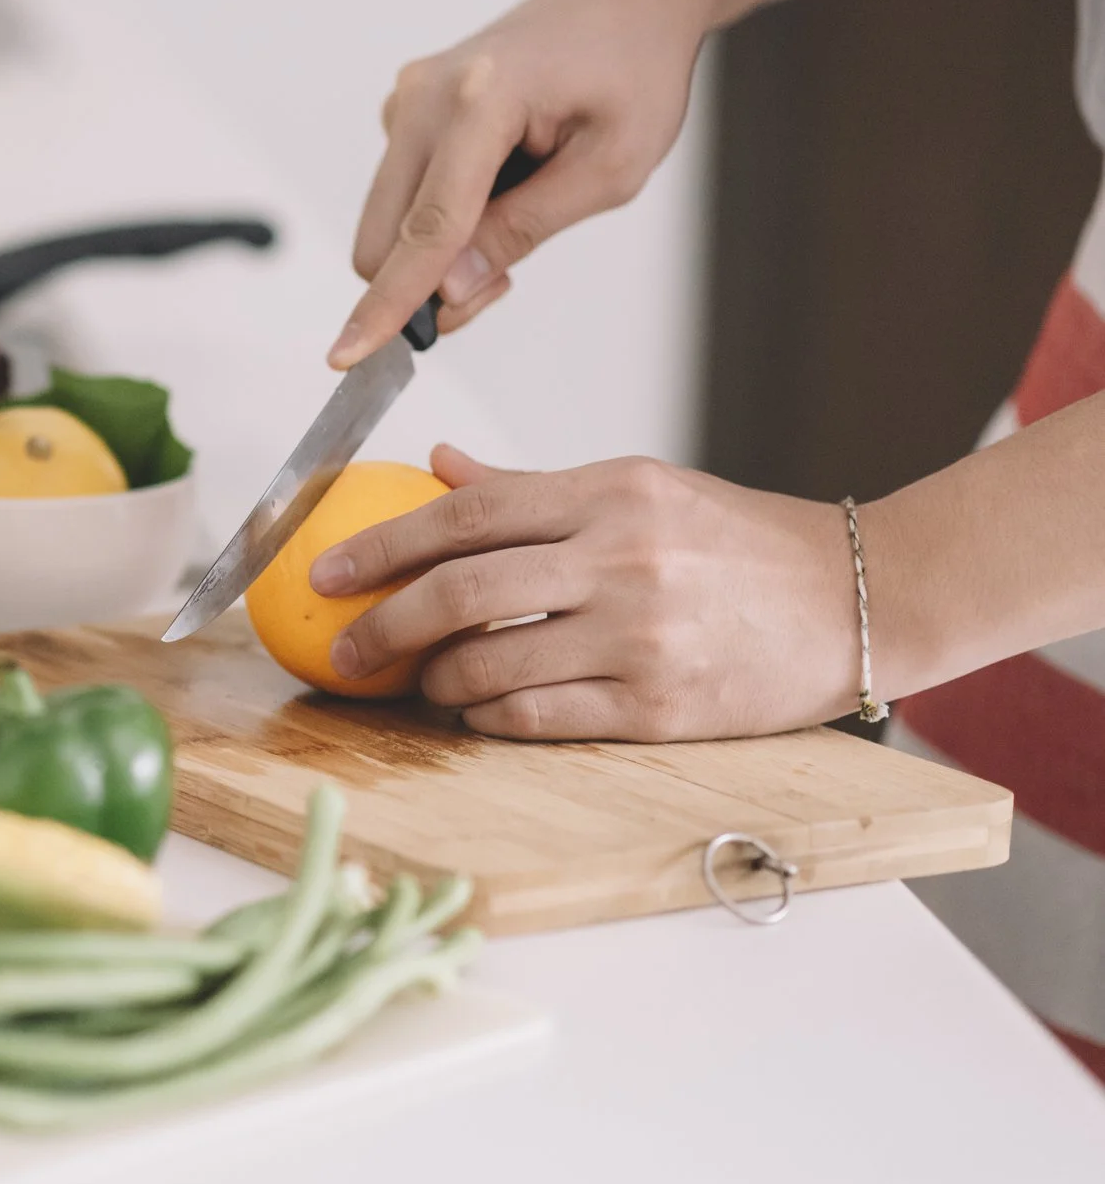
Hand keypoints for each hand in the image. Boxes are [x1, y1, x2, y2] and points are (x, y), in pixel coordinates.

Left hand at [308, 446, 856, 740]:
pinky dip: (488, 717)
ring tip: (420, 681)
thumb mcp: (640, 489)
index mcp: (609, 493)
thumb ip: (532, 490)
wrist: (859, 600)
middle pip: (461, 591)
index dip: (382, 543)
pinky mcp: (659, 709)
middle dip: (384, 624)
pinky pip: (538, 718)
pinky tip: (474, 710)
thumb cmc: (740, 544)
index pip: (466, 515)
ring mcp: (641, 638)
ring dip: (435, 681)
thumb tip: (438, 465)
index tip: (324, 568)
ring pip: (490, 664)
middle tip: (343, 648)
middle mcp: (622, 560)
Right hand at [328, 0, 707, 366]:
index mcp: (481, 100)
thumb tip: (449, 293)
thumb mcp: (611, 168)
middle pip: (383, 236)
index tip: (347, 356)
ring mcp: (405, 101)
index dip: (391, 303)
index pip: (426, 227)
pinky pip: (402, 197)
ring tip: (519, 212)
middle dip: (428, 284)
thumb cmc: (630, 72)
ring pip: (389, 223)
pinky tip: (499, 185)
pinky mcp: (403, 111)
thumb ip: (523, 231)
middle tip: (503, 281)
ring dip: (440, 251)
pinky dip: (440, 219)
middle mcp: (423, 96)